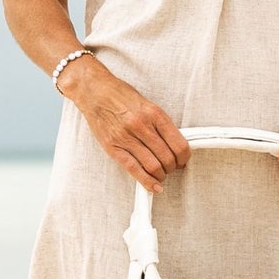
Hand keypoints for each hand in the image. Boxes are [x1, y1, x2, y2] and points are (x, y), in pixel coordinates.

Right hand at [61, 56, 189, 194]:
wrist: (94, 91)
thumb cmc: (121, 96)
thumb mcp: (148, 105)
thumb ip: (160, 125)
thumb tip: (174, 146)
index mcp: (155, 114)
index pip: (179, 144)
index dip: (184, 158)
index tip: (182, 161)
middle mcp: (143, 126)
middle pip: (167, 158)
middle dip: (172, 168)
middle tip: (171, 168)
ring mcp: (127, 137)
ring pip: (153, 166)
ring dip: (161, 175)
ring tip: (160, 175)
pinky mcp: (113, 147)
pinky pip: (134, 169)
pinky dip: (147, 182)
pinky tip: (154, 187)